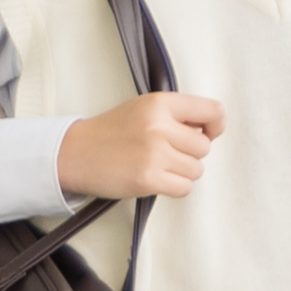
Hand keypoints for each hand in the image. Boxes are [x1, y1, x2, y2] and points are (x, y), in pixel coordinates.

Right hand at [59, 90, 224, 199]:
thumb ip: (177, 114)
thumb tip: (212, 129)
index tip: (206, 132)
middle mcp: (159, 126)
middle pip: (204, 147)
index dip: (215, 126)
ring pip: (197, 169)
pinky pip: (184, 188)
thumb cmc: (111, 132)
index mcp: (160, 103)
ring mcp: (154, 153)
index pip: (213, 111)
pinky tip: (155, 178)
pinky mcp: (148, 178)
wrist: (74, 153)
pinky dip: (173, 187)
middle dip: (190, 153)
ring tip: (157, 165)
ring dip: (181, 172)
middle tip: (165, 152)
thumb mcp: (144, 108)